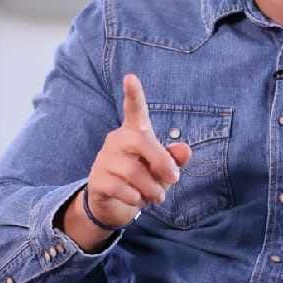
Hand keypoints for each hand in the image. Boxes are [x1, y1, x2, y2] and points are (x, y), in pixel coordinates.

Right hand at [60, 74, 190, 249]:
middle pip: (140, 141)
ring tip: (156, 196)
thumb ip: (175, 159)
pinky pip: (122, 189)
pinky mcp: (97, 180)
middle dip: (161, 161)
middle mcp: (117, 140)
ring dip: (152, 189)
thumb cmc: (143, 180)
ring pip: (133, 171)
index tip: (130, 77)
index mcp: (135, 132)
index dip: (133, 94)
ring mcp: (104, 159)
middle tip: (175, 179)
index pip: (134, 110)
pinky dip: (137, 199)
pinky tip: (137, 200)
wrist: (114, 205)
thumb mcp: (163, 170)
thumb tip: (185, 149)